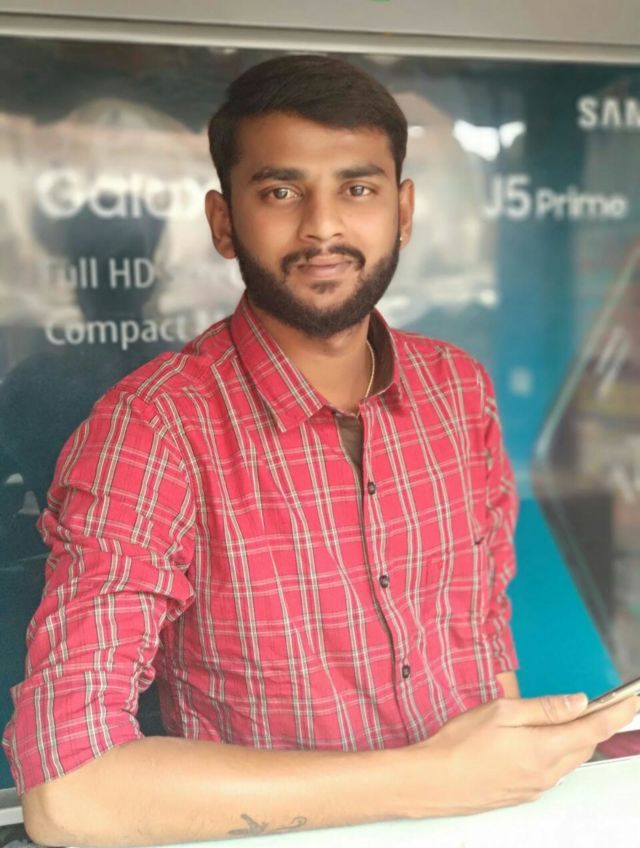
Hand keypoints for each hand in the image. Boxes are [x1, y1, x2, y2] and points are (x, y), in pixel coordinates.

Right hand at [402, 693, 637, 817]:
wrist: (435, 781)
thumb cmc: (461, 743)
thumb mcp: (501, 711)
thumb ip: (544, 707)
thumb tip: (578, 702)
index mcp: (544, 748)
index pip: (594, 728)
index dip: (617, 713)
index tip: (633, 700)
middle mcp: (548, 772)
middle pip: (585, 744)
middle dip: (594, 722)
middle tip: (594, 701)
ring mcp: (538, 786)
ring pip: (570, 757)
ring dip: (574, 736)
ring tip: (562, 716)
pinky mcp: (526, 792)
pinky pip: (553, 768)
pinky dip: (557, 750)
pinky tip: (537, 738)